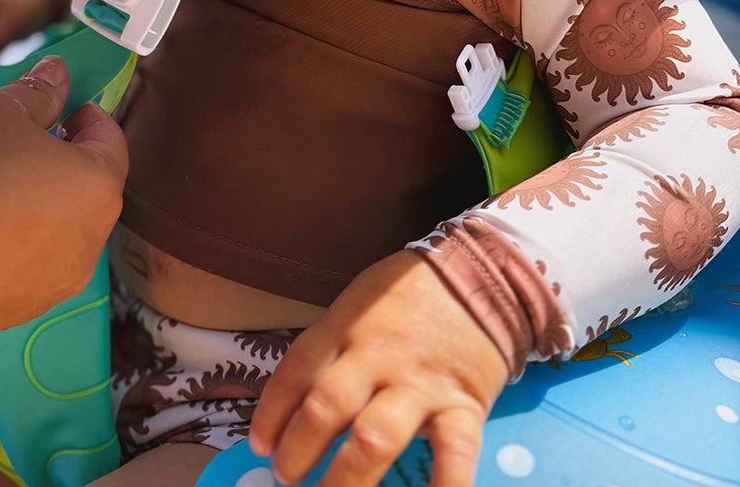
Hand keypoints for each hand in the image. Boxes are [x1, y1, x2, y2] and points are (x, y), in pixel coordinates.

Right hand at [0, 55, 128, 343]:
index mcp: (96, 190)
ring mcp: (49, 288)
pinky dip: (4, 242)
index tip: (58, 103)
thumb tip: (58, 76)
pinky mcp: (9, 315)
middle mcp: (86, 247)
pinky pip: (19, 266)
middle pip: (84, 191)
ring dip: (31, 203)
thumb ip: (36, 94)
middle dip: (57, 160)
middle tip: (14, 138)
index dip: (87, 116)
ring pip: (54, 232)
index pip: (111, 143)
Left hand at [249, 251, 507, 486]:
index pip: (297, 371)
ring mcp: (420, 383)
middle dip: (299, 448)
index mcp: (347, 326)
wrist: (479, 273)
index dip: (272, 412)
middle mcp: (377, 356)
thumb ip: (332, 346)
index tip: (260, 444)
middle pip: (327, 406)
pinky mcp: (463, 404)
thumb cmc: (408, 293)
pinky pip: (454, 454)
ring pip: (375, 437)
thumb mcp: (359, 302)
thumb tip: (297, 399)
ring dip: (346, 479)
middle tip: (284, 476)